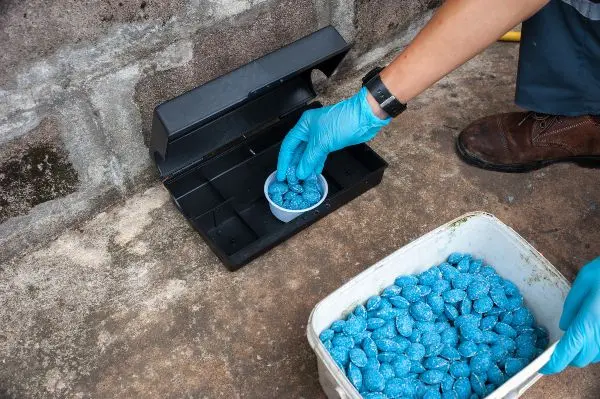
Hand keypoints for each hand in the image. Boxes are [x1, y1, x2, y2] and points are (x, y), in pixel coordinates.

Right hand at [276, 87, 389, 180]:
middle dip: (294, 164)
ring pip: (308, 153)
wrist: (364, 118)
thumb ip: (309, 159)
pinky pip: (319, 155)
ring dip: (305, 165)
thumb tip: (300, 172)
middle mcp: (310, 129)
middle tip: (290, 179)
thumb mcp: (322, 142)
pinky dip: (316, 163)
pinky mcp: (330, 141)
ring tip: (301, 178)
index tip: (282, 174)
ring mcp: (321, 135)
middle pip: (297, 150)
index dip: (284, 161)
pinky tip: (314, 172)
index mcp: (304, 125)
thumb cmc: (343, 121)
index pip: (288, 145)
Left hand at [541, 257, 599, 373]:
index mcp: (588, 322)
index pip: (567, 352)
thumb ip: (571, 307)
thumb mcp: (583, 283)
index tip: (542, 367)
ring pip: (594, 357)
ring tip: (577, 336)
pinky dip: (595, 347)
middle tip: (557, 346)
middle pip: (580, 359)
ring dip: (582, 352)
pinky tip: (592, 333)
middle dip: (567, 356)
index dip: (553, 364)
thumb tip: (564, 327)